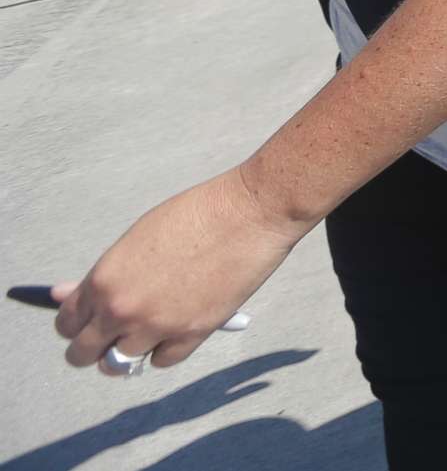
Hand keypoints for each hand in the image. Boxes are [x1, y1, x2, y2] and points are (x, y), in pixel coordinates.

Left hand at [52, 167, 308, 376]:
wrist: (248, 214)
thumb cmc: (195, 214)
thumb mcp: (137, 238)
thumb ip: (104, 274)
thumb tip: (64, 294)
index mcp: (103, 281)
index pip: (67, 323)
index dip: (75, 324)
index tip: (88, 323)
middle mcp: (122, 309)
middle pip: (83, 354)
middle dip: (91, 348)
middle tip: (109, 338)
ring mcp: (156, 326)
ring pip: (119, 365)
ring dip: (127, 353)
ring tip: (142, 337)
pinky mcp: (192, 335)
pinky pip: (161, 361)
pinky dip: (163, 351)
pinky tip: (173, 331)